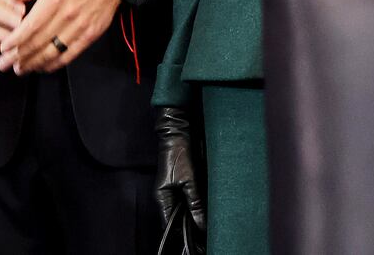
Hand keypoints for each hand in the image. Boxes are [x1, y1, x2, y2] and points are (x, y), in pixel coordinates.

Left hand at [0, 0, 119, 74]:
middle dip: (18, 55)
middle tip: (3, 63)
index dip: (15, 40)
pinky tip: (42, 67)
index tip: (3, 47)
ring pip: (52, 52)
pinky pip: (69, 55)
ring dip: (33, 63)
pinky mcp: (90, 36)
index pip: (31, 26)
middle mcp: (68, 15)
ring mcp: (80, 28)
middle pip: (39, 42)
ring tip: (19, 69)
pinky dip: (54, 64)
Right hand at [154, 106, 206, 243]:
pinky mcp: (183, 182)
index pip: (170, 224)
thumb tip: (201, 224)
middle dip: (191, 225)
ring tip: (210, 221)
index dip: (182, 234)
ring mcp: (175, 189)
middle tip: (207, 232)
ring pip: (186, 209)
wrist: (179, 131)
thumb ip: (195, 202)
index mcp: (163, 198)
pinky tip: (209, 205)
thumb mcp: (189, 180)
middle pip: (179, 218)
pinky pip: (190, 198)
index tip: (196, 241)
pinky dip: (198, 202)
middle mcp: (167, 196)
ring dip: (196, 213)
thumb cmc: (179, 154)